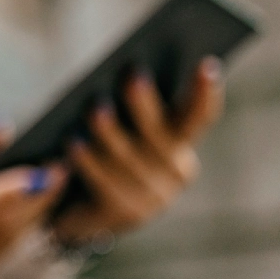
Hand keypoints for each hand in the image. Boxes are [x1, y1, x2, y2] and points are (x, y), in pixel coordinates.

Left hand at [55, 57, 224, 243]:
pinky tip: (74, 144)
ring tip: (95, 110)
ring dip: (111, 133)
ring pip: (129, 159)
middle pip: (162, 135)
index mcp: (181, 143)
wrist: (75, 210)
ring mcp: (153, 198)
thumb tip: (128, 71)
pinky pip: (105, 183)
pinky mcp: (124, 214)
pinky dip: (89, 162)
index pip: (199, 117)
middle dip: (147, 105)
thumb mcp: (116, 124)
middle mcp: (176, 173)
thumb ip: (129, 104)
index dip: (204, 93)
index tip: (206, 64)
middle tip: (133, 76)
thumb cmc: (100, 151)